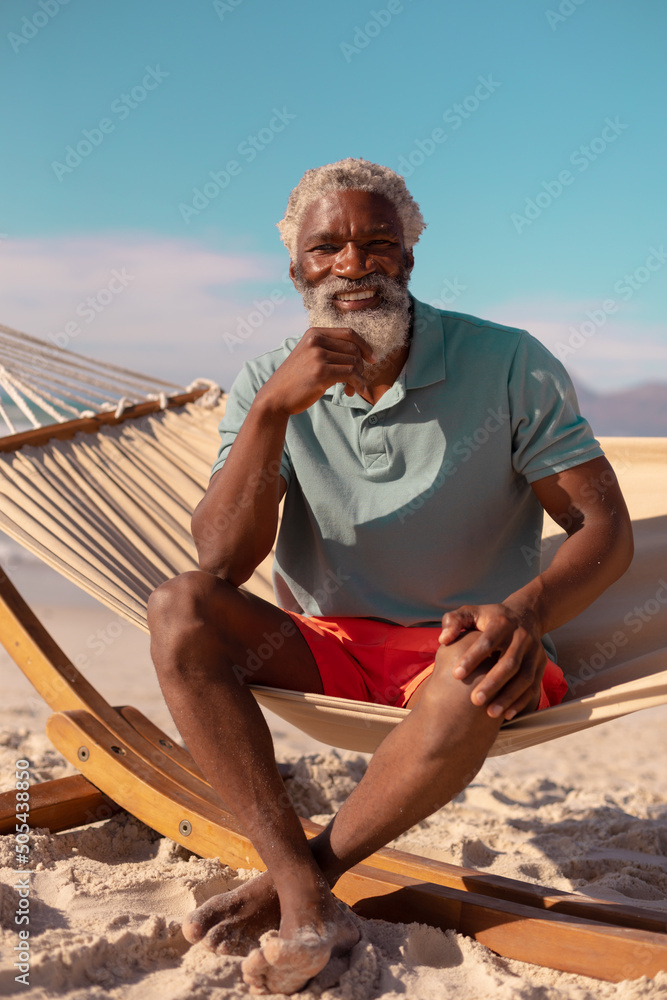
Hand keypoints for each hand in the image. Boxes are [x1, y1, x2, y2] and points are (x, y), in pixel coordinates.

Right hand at [257, 327, 376, 416]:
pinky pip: (351, 374)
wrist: (275, 397)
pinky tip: (354, 392)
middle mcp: (316, 340)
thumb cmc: (295, 380)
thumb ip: (327, 349)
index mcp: (314, 333)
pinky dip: (358, 384)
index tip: (372, 359)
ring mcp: (318, 355)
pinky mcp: (321, 372)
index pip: (349, 333)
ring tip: (352, 389)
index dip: (364, 346)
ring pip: (354, 362)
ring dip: (358, 378)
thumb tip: (359, 352)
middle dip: (361, 367)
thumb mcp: (308, 355)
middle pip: (354, 349)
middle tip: (356, 381)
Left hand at [439, 604, 546, 719]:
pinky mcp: (540, 664)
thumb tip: (443, 639)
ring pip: (524, 677)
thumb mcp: (470, 612)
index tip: (456, 674)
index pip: (487, 641)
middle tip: (475, 700)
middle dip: (493, 682)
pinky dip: (521, 701)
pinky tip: (507, 715)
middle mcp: (521, 637)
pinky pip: (533, 686)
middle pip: (509, 662)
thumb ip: (454, 621)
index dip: (472, 657)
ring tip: (490, 713)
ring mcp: (534, 652)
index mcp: (502, 622)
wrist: (525, 614)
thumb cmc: (488, 618)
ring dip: (508, 697)